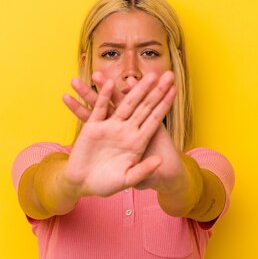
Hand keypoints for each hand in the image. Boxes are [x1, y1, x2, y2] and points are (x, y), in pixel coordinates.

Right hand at [61, 72, 176, 196]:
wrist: (82, 183)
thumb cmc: (106, 184)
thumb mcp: (127, 179)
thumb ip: (143, 170)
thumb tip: (160, 161)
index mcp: (137, 141)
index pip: (155, 118)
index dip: (164, 104)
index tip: (175, 89)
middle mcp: (126, 130)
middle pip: (144, 106)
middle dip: (155, 90)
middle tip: (167, 73)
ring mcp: (110, 127)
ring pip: (123, 103)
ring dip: (133, 89)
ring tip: (142, 74)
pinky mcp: (93, 126)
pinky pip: (99, 108)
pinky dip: (103, 96)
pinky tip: (108, 83)